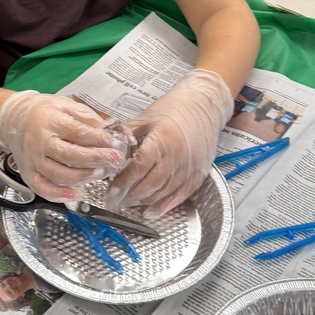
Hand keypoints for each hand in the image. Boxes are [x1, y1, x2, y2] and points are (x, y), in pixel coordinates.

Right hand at [0, 90, 127, 201]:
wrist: (14, 119)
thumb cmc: (44, 112)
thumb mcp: (65, 104)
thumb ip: (86, 115)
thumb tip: (107, 128)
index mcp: (50, 121)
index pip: (78, 132)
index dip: (99, 140)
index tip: (116, 143)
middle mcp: (40, 142)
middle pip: (70, 156)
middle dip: (96, 159)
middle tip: (115, 160)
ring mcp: (33, 160)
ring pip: (59, 175)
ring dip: (83, 177)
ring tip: (101, 173)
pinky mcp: (28, 174)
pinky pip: (43, 189)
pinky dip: (59, 195)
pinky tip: (77, 194)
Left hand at [107, 70, 233, 215]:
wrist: (205, 103)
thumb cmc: (174, 107)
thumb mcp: (146, 117)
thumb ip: (127, 135)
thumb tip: (109, 151)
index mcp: (162, 140)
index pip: (138, 169)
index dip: (122, 184)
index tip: (110, 193)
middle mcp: (177, 156)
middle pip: (149, 185)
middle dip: (130, 197)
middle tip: (116, 202)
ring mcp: (190, 167)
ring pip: (163, 193)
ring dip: (145, 202)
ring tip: (130, 204)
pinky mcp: (200, 173)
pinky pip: (182, 194)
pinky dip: (166, 205)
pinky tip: (154, 211)